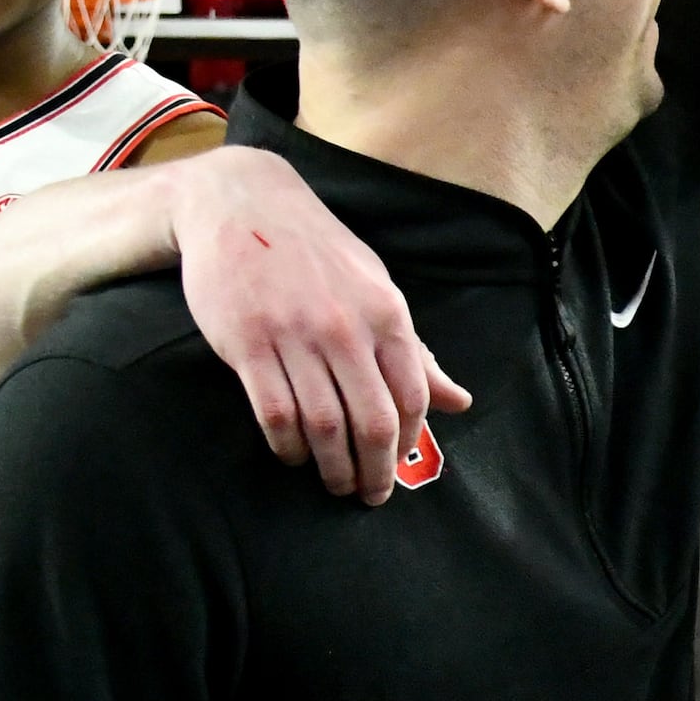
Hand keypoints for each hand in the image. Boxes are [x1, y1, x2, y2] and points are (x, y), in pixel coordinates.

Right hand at [172, 147, 468, 502]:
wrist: (241, 204)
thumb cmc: (317, 253)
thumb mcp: (377, 289)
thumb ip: (414, 351)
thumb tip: (458, 402)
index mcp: (385, 313)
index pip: (412, 395)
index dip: (409, 441)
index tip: (398, 464)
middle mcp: (345, 327)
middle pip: (372, 421)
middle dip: (375, 470)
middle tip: (370, 495)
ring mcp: (294, 335)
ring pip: (323, 425)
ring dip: (332, 467)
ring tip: (334, 484)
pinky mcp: (247, 343)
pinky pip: (274, 413)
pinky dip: (287, 447)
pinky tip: (294, 456)